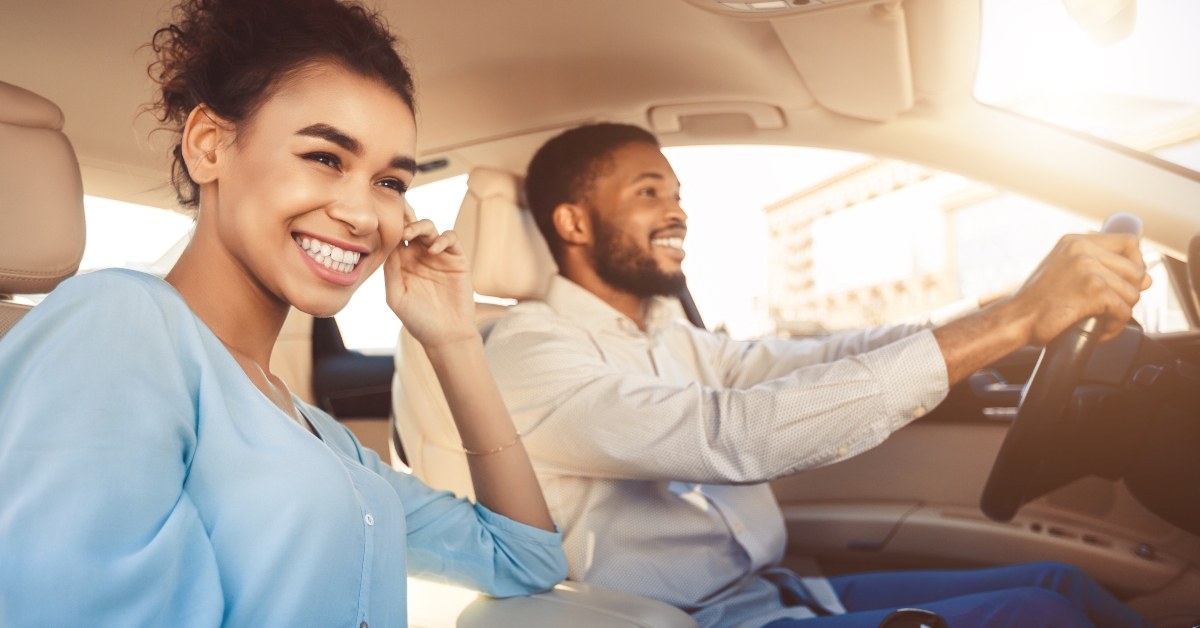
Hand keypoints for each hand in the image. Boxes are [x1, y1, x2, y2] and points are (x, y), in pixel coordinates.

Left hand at [383, 218, 477, 349]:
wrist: (447, 335)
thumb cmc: (419, 320)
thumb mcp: (396, 297)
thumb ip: (391, 271)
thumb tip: (389, 246)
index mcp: (402, 263)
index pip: (395, 238)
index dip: (390, 228)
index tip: (382, 222)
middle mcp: (419, 256)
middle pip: (412, 228)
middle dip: (405, 221)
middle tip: (400, 226)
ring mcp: (438, 256)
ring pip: (430, 229)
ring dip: (420, 226)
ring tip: (411, 233)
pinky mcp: (457, 259)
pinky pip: (451, 239)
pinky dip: (443, 239)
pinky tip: (434, 250)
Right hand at [1007, 233, 1151, 345]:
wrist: (1014, 319)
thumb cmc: (1035, 303)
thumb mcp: (1062, 271)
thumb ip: (1099, 268)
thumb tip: (1147, 279)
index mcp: (1075, 241)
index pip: (1128, 242)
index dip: (1136, 263)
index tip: (1127, 280)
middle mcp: (1082, 248)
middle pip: (1136, 271)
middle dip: (1128, 294)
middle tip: (1109, 308)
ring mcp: (1088, 267)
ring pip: (1132, 293)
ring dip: (1120, 313)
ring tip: (1100, 321)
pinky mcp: (1093, 290)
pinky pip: (1123, 311)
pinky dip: (1114, 327)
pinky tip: (1098, 330)